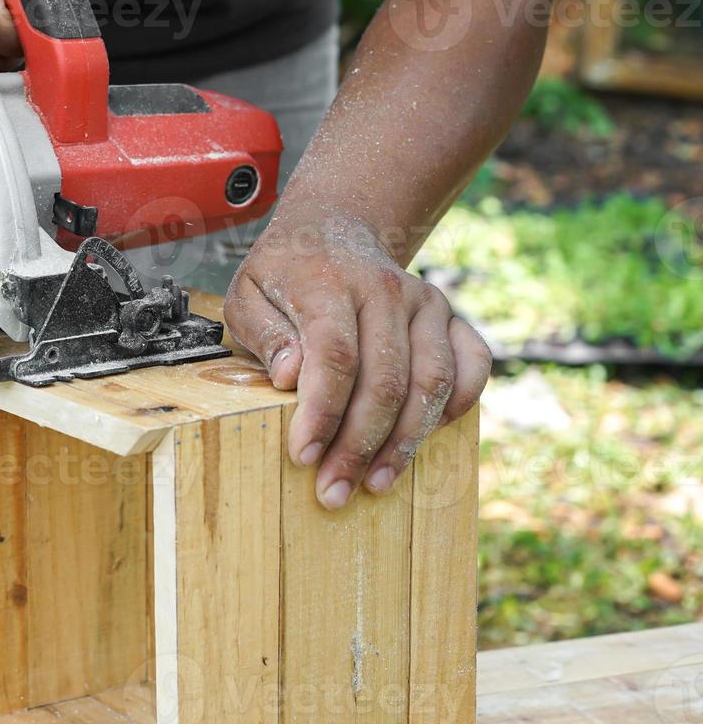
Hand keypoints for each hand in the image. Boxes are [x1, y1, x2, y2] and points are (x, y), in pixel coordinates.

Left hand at [223, 210, 490, 509]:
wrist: (333, 231)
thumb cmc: (285, 275)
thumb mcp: (248, 295)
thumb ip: (264, 334)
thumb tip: (289, 376)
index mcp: (330, 282)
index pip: (335, 355)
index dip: (322, 412)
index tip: (303, 455)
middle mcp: (386, 289)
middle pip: (386, 379)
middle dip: (360, 444)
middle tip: (335, 491)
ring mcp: (426, 302)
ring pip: (432, 380)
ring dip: (406, 441)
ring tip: (376, 482)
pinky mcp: (451, 316)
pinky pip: (474, 365)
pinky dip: (459, 406)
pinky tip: (428, 438)